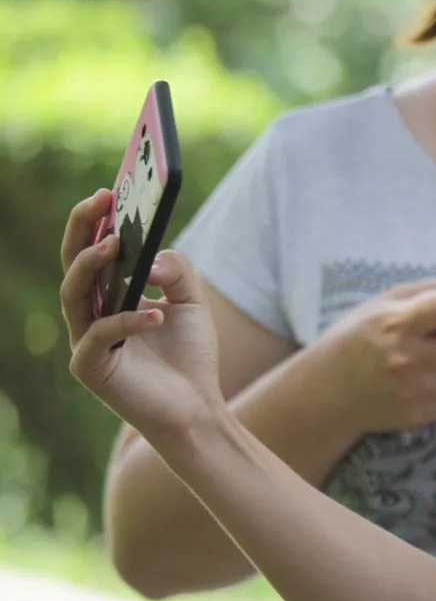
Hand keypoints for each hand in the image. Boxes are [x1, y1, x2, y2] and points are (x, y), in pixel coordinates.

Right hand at [60, 190, 223, 436]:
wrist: (197, 408)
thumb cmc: (189, 356)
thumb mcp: (191, 302)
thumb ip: (176, 271)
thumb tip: (152, 256)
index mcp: (108, 296)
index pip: (91, 252)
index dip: (93, 221)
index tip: (108, 192)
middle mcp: (90, 315)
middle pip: (72, 264)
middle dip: (83, 229)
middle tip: (100, 201)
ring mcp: (86, 341)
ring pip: (73, 295)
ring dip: (92, 266)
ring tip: (115, 245)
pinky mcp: (91, 368)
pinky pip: (101, 335)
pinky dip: (129, 320)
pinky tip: (158, 314)